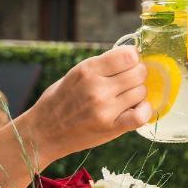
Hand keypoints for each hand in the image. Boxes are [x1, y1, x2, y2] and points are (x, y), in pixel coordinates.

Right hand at [17, 47, 151, 165]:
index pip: (129, 54)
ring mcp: (104, 108)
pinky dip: (145, 111)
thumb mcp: (75, 74)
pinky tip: (137, 109)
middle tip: (129, 82)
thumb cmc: (59, 100)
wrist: (42, 133)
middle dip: (138, 75)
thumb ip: (102, 66)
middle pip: (139, 72)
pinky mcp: (109, 128)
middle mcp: (97, 87)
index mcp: (87, 69)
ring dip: (138, 93)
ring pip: (142, 91)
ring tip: (126, 98)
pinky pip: (141, 115)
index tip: (130, 64)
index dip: (134, 58)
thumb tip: (133, 55)